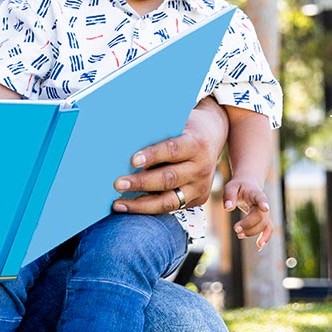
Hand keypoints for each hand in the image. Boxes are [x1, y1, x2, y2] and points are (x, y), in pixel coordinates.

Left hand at [111, 102, 226, 214]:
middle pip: (168, 178)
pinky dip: (149, 208)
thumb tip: (124, 140)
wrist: (214, 136)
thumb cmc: (184, 127)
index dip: (153, 156)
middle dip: (141, 183)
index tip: (132, 161)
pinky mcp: (198, 199)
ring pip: (169, 201)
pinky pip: (171, 207)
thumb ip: (157, 132)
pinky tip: (131, 207)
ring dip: (141, 204)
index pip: (173, 150)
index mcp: (196, 144)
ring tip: (118, 204)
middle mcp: (201, 168)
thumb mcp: (176, 122)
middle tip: (117, 184)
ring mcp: (201, 187)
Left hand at [225, 175, 272, 249]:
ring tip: (239, 235)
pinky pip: (268, 229)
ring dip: (253, 232)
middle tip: (236, 228)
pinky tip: (259, 246)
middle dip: (248, 224)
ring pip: (264, 224)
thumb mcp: (231, 187)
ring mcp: (265, 212)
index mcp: (255, 193)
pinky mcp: (264, 219)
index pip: (261, 197)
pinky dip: (265, 238)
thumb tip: (228, 208)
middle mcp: (263, 203)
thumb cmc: (239, 186)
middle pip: (260, 216)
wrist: (249, 185)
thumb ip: (229, 196)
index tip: (265, 207)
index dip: (263, 202)